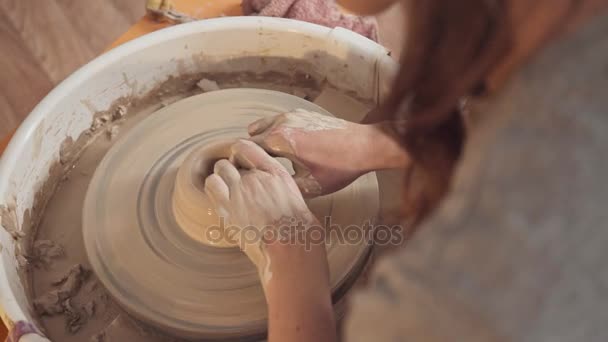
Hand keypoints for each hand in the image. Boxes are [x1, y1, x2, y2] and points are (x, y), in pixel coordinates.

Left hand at [205, 140, 335, 340]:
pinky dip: (213, 188)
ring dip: (221, 177)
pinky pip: (211, 184)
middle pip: (234, 161)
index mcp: (277, 174)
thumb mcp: (298, 205)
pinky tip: (222, 200)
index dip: (242, 155)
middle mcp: (257, 176)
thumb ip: (283, 195)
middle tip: (237, 187)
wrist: (289, 248)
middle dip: (233, 170)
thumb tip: (279, 202)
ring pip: (220, 168)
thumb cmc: (300, 234)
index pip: (249, 148)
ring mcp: (240, 189)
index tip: (243, 165)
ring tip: (227, 192)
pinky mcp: (227, 206)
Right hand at [249, 109, 408, 196]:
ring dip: (259, 142)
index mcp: (281, 140)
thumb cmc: (340, 167)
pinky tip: (279, 150)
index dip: (237, 163)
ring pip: (263, 127)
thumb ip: (283, 188)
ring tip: (262, 161)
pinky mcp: (302, 113)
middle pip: (251, 137)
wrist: (366, 145)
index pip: (245, 149)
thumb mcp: (310, 187)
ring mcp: (292, 115)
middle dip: (246, 153)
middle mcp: (282, 122)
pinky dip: (271, 133)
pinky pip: (277, 122)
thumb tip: (264, 192)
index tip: (235, 174)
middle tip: (246, 170)